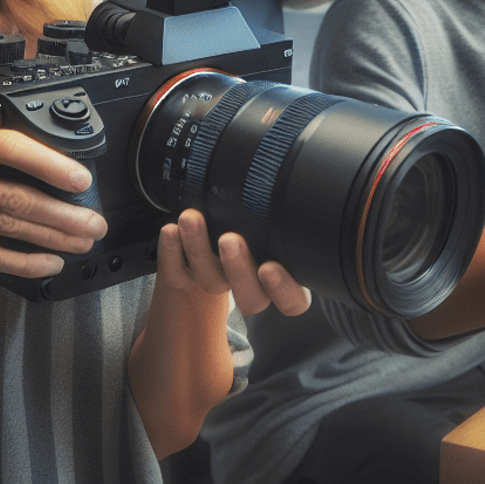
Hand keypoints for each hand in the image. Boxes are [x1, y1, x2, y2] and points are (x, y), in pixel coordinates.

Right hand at [0, 122, 107, 277]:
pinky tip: (49, 261)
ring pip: (7, 226)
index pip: (8, 147)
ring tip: (82, 240)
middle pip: (14, 196)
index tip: (81, 179)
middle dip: (62, 213)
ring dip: (52, 236)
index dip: (49, 164)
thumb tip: (60, 164)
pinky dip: (23, 260)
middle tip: (94, 222)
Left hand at [155, 209, 311, 317]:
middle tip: (229, 240)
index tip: (271, 267)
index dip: (282, 290)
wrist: (217, 235)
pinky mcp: (187, 276)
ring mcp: (219, 281)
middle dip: (238, 268)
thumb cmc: (265, 217)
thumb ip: (297, 212)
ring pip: (210, 280)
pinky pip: (175, 272)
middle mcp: (252, 284)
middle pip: (250, 297)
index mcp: (285, 278)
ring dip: (199, 249)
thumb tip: (315, 181)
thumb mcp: (285, 216)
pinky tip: (170, 231)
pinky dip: (170, 252)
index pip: (292, 302)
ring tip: (191, 219)